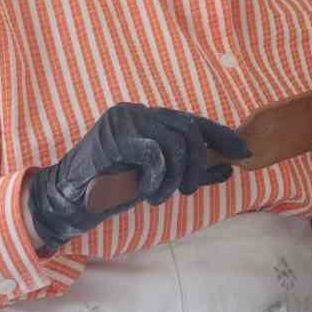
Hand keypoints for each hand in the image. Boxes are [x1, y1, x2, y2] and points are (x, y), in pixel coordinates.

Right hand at [26, 103, 249, 251]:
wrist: (68, 200)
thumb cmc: (111, 189)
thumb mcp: (159, 179)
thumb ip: (190, 170)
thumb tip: (228, 167)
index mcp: (148, 117)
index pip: (193, 121)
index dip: (221, 136)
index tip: (243, 154)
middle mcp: (137, 111)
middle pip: (189, 129)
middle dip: (198, 163)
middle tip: (189, 190)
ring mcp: (123, 120)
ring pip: (175, 143)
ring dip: (174, 177)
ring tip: (160, 196)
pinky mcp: (113, 136)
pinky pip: (154, 154)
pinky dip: (157, 178)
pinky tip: (145, 192)